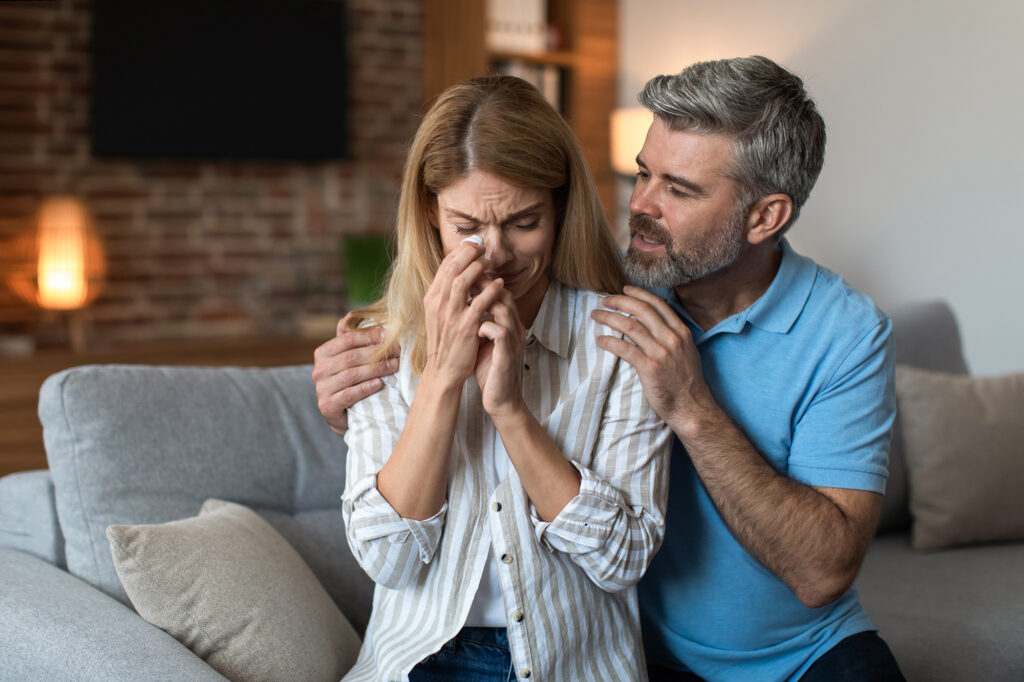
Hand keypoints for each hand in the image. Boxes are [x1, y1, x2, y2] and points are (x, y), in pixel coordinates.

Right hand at [312, 312, 398, 435]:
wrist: (342, 415)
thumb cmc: (348, 382)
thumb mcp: (347, 359)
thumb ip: (349, 339)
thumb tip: (351, 315)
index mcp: (323, 353)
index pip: (347, 339)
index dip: (369, 335)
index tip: (389, 334)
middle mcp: (319, 370)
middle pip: (351, 357)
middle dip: (377, 353)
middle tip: (398, 352)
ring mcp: (321, 389)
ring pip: (352, 375)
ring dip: (376, 369)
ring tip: (394, 366)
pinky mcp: (327, 406)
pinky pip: (349, 394)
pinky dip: (366, 388)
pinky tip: (380, 384)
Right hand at [422, 240, 504, 387]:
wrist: (444, 371)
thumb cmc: (446, 341)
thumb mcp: (441, 314)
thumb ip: (448, 294)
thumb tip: (462, 272)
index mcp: (432, 299)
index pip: (444, 267)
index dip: (459, 252)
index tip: (473, 243)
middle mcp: (438, 304)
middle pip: (451, 268)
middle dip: (468, 253)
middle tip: (482, 246)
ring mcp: (451, 316)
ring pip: (462, 282)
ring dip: (477, 268)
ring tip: (489, 262)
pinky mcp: (465, 328)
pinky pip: (479, 303)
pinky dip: (490, 290)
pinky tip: (500, 285)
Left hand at [474, 287, 526, 418]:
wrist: (502, 400)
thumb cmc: (490, 370)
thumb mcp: (484, 342)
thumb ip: (479, 323)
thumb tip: (464, 305)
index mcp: (509, 323)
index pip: (499, 292)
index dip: (481, 282)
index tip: (462, 276)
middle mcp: (514, 328)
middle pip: (503, 294)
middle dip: (482, 284)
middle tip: (462, 280)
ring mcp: (513, 341)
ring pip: (503, 308)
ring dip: (484, 301)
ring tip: (465, 300)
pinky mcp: (508, 355)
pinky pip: (500, 332)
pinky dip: (485, 326)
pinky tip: (473, 328)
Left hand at [590, 285, 714, 430]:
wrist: (692, 407)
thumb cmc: (687, 383)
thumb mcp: (688, 352)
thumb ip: (673, 336)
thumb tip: (654, 324)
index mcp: (681, 332)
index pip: (658, 304)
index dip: (639, 294)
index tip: (625, 290)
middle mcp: (672, 338)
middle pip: (641, 310)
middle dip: (620, 301)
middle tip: (605, 300)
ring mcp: (660, 352)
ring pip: (630, 326)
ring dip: (609, 317)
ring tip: (596, 315)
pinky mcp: (649, 368)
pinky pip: (624, 348)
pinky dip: (609, 342)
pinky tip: (600, 340)